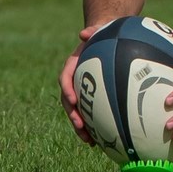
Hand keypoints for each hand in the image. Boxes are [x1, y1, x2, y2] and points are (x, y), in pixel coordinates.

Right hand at [58, 25, 100, 144]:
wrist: (107, 40)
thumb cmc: (103, 35)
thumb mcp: (99, 30)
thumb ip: (92, 31)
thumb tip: (83, 33)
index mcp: (73, 65)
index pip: (65, 78)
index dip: (67, 89)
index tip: (72, 100)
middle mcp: (74, 80)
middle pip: (68, 101)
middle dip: (73, 115)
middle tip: (81, 127)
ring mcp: (82, 91)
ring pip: (77, 112)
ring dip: (81, 127)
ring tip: (89, 141)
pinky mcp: (91, 99)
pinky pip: (89, 115)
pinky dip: (93, 127)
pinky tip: (101, 141)